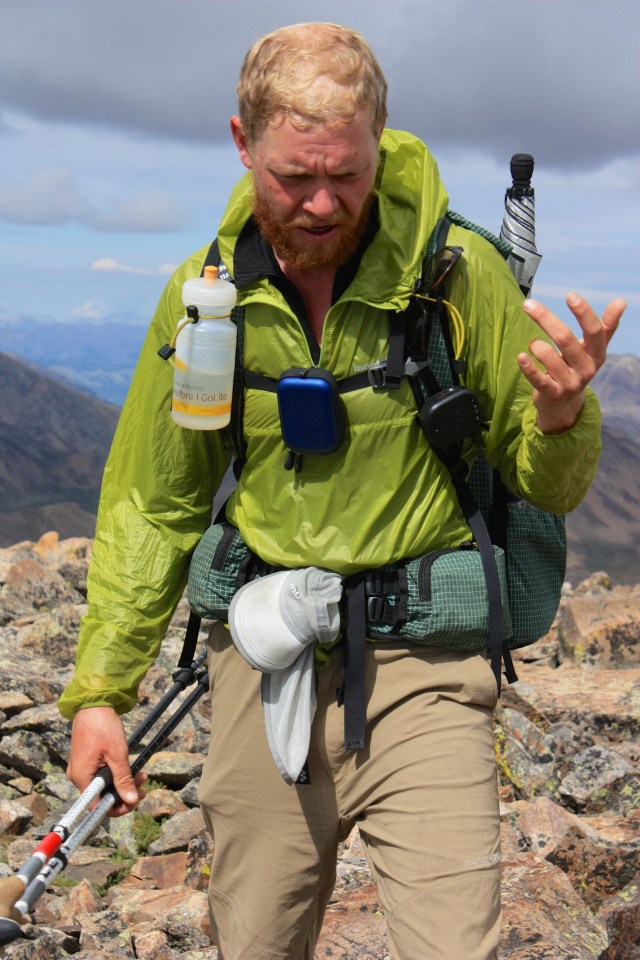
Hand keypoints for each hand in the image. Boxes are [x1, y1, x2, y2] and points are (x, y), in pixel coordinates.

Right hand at [67, 706, 146, 816]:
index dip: (117, 808)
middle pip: (102, 796)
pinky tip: (132, 769)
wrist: (93, 704)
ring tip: (142, 775)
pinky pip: (102, 775)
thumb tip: (130, 800)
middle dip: (125, 794)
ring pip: (105, 786)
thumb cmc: (103, 726)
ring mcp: (83, 769)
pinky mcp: (88, 761)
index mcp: (82, 777)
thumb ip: (123, 779)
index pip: (97, 806)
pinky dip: (118, 774)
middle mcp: (79, 776)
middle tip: (143, 785)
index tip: (134, 801)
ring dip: (124, 783)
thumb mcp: (117, 754)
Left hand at [517, 293, 625, 433]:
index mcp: (597, 354)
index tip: (570, 295)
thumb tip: (622, 301)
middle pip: (565, 339)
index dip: (583, 313)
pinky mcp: (552, 394)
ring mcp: (569, 383)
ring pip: (550, 358)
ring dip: (537, 346)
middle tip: (528, 305)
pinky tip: (521, 356)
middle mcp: (586, 369)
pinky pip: (538, 379)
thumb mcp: (594, 349)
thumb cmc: (577, 367)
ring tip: (532, 344)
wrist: (564, 404)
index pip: (594, 330)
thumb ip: (606, 326)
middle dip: (546, 319)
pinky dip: (528, 367)